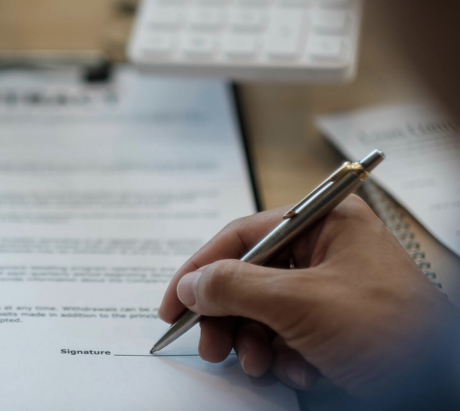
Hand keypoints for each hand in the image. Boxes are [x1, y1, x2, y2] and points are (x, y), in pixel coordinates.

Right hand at [159, 196, 459, 399]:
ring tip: (257, 365)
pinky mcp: (338, 322)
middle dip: (228, 316)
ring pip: (265, 309)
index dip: (201, 269)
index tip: (174, 303)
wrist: (441, 385)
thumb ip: (236, 287)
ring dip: (254, 342)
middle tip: (211, 346)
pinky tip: (300, 372)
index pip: (243, 236)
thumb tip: (192, 284)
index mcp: (325, 222)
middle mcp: (327, 248)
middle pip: (251, 276)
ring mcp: (333, 287)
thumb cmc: (389, 331)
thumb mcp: (300, 303)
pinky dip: (284, 356)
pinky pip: (289, 333)